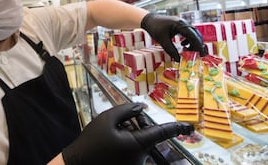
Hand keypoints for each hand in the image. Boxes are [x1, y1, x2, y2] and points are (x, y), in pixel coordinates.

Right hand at [62, 103, 193, 164]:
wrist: (76, 164)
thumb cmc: (91, 142)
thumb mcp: (107, 119)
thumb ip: (127, 110)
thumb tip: (142, 107)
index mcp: (138, 144)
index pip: (162, 133)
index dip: (177, 128)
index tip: (190, 127)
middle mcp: (141, 158)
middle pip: (146, 135)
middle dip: (136, 125)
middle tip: (119, 122)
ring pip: (139, 144)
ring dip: (130, 135)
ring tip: (110, 135)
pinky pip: (133, 152)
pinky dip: (126, 144)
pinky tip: (111, 143)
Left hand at [141, 13, 206, 61]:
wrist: (148, 20)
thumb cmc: (154, 28)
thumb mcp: (162, 41)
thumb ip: (171, 50)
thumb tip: (179, 60)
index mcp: (181, 25)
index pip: (194, 36)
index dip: (199, 46)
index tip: (202, 55)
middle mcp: (184, 23)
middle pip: (196, 35)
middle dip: (197, 46)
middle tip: (197, 56)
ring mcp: (182, 24)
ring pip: (193, 34)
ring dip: (193, 44)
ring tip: (186, 51)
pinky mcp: (180, 26)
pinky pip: (189, 33)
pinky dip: (188, 40)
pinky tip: (183, 45)